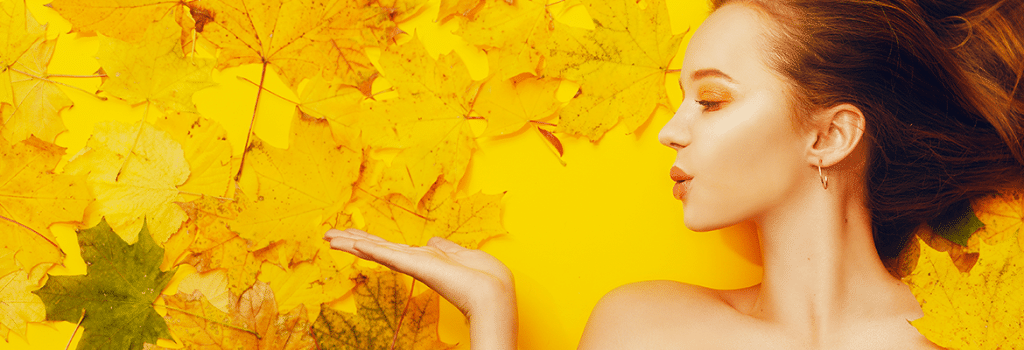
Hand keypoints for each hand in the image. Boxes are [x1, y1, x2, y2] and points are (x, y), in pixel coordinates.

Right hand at [323, 228, 513, 319]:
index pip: (393, 249)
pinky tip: (352, 243)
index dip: (373, 241)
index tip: (353, 235)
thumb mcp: (464, 255)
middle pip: (379, 249)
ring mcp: (415, 265)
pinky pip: (389, 255)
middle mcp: (417, 262)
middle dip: (354, 241)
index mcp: (427, 259)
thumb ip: (446, 248)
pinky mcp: (417, 266)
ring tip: (329, 236)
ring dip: (353, 242)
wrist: (492, 293)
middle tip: (328, 234)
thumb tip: (433, 240)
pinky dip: (370, 247)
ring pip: (378, 250)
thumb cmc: (485, 277)